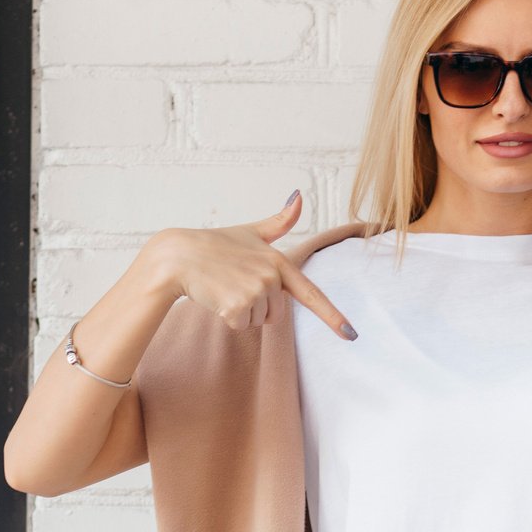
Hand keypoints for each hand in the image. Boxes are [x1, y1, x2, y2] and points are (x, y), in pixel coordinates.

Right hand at [144, 190, 357, 339]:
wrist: (178, 255)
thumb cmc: (214, 245)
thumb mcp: (250, 232)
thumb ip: (279, 221)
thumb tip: (299, 196)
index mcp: (279, 261)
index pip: (311, 293)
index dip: (333, 317)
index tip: (352, 335)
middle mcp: (271, 276)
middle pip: (277, 314)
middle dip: (257, 307)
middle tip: (235, 285)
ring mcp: (255, 290)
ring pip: (258, 322)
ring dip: (242, 312)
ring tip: (225, 289)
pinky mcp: (238, 306)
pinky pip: (241, 326)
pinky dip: (228, 318)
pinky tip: (216, 298)